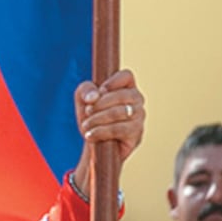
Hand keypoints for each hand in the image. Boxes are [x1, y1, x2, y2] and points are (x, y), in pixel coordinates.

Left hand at [70, 69, 144, 191]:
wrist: (94, 144)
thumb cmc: (92, 118)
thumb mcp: (82, 101)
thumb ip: (85, 91)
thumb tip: (94, 96)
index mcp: (126, 88)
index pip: (126, 76)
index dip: (113, 82)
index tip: (100, 91)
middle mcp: (137, 101)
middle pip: (123, 95)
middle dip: (100, 104)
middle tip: (87, 112)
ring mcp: (139, 117)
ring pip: (120, 112)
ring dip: (97, 119)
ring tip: (86, 126)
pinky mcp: (136, 134)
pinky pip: (119, 129)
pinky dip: (101, 131)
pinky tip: (90, 135)